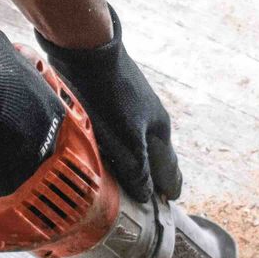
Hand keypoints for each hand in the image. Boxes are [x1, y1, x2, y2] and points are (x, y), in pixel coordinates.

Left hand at [37, 7, 181, 202]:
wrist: (88, 53)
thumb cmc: (110, 97)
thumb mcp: (126, 139)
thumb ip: (137, 168)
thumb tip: (147, 195)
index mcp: (160, 131)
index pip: (170, 169)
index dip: (168, 188)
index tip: (168, 204)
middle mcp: (151, 120)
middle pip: (157, 156)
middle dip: (156, 177)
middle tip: (154, 196)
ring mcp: (135, 108)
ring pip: (140, 143)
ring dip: (138, 162)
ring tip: (131, 178)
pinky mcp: (116, 100)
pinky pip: (124, 132)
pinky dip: (122, 148)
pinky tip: (109, 151)